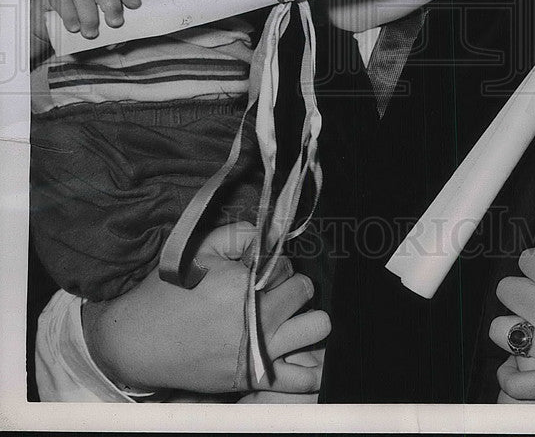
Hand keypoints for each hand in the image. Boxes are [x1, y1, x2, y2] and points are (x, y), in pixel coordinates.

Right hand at [31, 0, 140, 45]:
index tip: (135, 6)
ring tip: (91, 34)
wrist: (42, 25)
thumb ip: (107, 34)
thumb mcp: (93, 28)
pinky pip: (61, 1)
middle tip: (115, 24)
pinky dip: (69, 15)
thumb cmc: (75, 24)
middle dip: (111, 4)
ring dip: (89, 15)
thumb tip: (119, 43)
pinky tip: (74, 28)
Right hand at [81, 222, 329, 395]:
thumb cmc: (169, 292)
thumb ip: (240, 235)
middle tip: (272, 294)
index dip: (275, 268)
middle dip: (292, 288)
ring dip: (305, 319)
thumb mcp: (201, 250)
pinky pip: (302, 377)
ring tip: (286, 320)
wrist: (138, 341)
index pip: (289, 267)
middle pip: (306, 292)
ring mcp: (259, 352)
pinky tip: (297, 354)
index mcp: (246, 285)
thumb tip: (272, 234)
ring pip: (317, 327)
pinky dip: (308, 366)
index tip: (259, 275)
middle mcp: (259, 319)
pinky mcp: (253, 379)